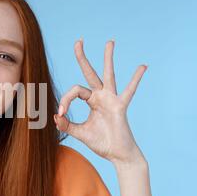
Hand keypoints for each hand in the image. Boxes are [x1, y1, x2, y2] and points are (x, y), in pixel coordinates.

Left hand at [54, 39, 146, 164]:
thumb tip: (54, 116)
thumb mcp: (80, 132)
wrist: (117, 155)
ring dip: (108, 58)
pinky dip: (135, 79)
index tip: (60, 114)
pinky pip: (129, 91)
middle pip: (90, 73)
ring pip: (108, 75)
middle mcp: (101, 96)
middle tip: (78, 41)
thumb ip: (67, 125)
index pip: (74, 91)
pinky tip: (143, 66)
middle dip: (83, 57)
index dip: (64, 100)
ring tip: (109, 42)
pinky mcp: (120, 107)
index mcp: (91, 101)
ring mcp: (111, 100)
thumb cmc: (101, 142)